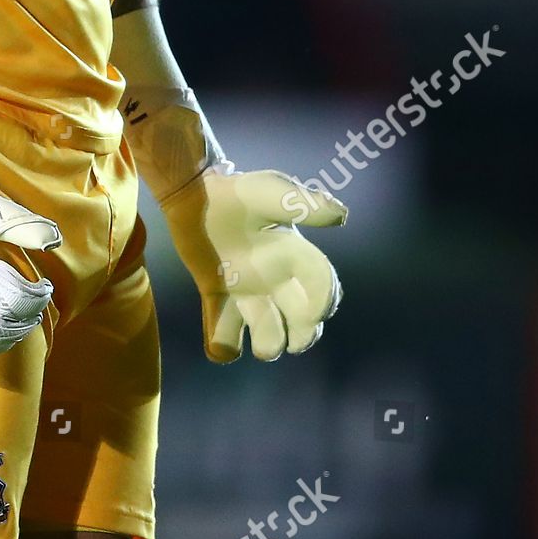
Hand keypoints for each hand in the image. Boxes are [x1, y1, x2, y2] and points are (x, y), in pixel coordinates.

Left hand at [160, 168, 345, 362]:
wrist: (195, 193)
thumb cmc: (237, 191)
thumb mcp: (270, 191)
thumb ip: (303, 203)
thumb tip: (341, 215)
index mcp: (292, 254)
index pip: (321, 282)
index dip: (325, 300)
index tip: (317, 314)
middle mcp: (275, 277)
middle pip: (302, 319)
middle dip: (304, 335)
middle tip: (294, 342)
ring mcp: (246, 289)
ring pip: (267, 330)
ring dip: (268, 343)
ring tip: (262, 347)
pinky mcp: (216, 295)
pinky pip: (223, 330)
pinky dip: (222, 344)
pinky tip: (220, 345)